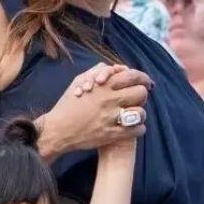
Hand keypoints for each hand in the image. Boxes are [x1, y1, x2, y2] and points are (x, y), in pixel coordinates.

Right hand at [38, 63, 152, 158]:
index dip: (142, 79)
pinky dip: (138, 129)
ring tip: (134, 115)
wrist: (58, 130)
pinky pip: (136, 130)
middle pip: (140, 93)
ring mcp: (111, 118)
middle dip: (141, 95)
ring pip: (141, 113)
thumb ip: (97, 71)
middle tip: (136, 99)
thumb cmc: (67, 105)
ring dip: (140, 114)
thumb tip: (115, 68)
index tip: (145, 83)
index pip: (133, 77)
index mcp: (102, 86)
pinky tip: (131, 127)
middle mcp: (109, 100)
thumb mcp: (78, 81)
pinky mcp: (112, 134)